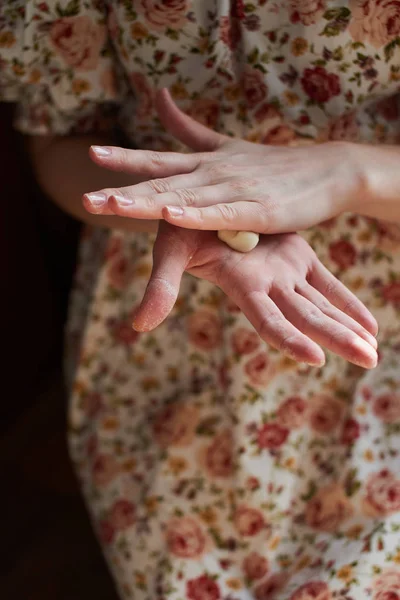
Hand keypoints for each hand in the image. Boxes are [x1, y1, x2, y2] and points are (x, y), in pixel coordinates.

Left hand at [84, 89, 363, 234]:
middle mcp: (216, 173)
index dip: (126, 158)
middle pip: (163, 184)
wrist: (329, 170)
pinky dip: (196, 215)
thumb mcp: (229, 145)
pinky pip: (221, 215)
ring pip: (184, 198)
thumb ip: (190, 129)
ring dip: (149, 203)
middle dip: (124, 192)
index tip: (93, 154)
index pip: (160, 160)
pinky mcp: (257, 211)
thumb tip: (160, 96)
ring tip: (115, 205)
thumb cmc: (277, 165)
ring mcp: (236, 190)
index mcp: (208, 162)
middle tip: (88, 198)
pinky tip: (172, 216)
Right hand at [133, 222, 377, 368]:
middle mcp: (268, 285)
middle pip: (305, 317)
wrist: (202, 211)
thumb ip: (161, 287)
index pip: (268, 319)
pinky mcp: (298, 257)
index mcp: (243, 284)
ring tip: (373, 351)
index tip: (316, 358)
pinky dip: (348, 302)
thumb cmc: (180, 230)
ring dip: (348, 326)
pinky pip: (328, 284)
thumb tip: (138, 326)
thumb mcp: (171, 251)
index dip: (288, 338)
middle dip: (336, 338)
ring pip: (322, 304)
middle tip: (370, 361)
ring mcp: (285, 272)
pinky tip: (371, 325)